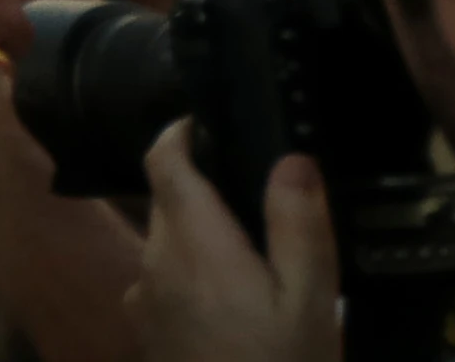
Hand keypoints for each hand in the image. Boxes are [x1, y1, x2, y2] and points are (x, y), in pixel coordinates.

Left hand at [126, 136, 339, 361]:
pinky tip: (241, 303)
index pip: (161, 160)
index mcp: (190, 242)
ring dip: (206, 237)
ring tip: (263, 255)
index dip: (180, 131)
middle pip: (169, 201)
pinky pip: (168, 282)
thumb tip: (291, 156)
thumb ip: (298, 225)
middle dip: (208, 189)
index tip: (213, 120)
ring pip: (169, 243)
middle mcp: (153, 262)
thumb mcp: (310, 301)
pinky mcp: (148, 333)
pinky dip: (198, 274)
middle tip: (265, 197)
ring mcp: (143, 301)